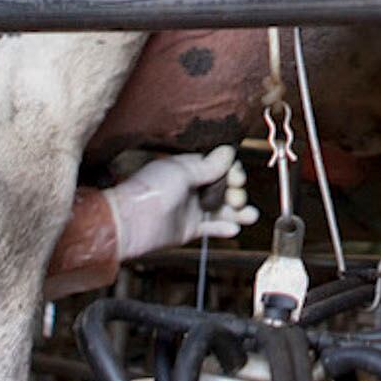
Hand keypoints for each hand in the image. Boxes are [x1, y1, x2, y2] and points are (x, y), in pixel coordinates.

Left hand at [103, 146, 257, 260]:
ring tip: (249, 215)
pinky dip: (224, 228)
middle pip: (225, 188)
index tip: (237, 178)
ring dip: (238, 212)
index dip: (232, 172)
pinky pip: (212, 227)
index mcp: (188, 168)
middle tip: (237, 198)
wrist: (131, 222)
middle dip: (236, 192)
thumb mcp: (182, 171)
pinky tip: (233, 228)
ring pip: (222, 209)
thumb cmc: (149, 191)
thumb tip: (228, 152)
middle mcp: (192, 187)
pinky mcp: (190, 229)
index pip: (220, 166)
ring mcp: (191, 208)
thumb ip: (209, 165)